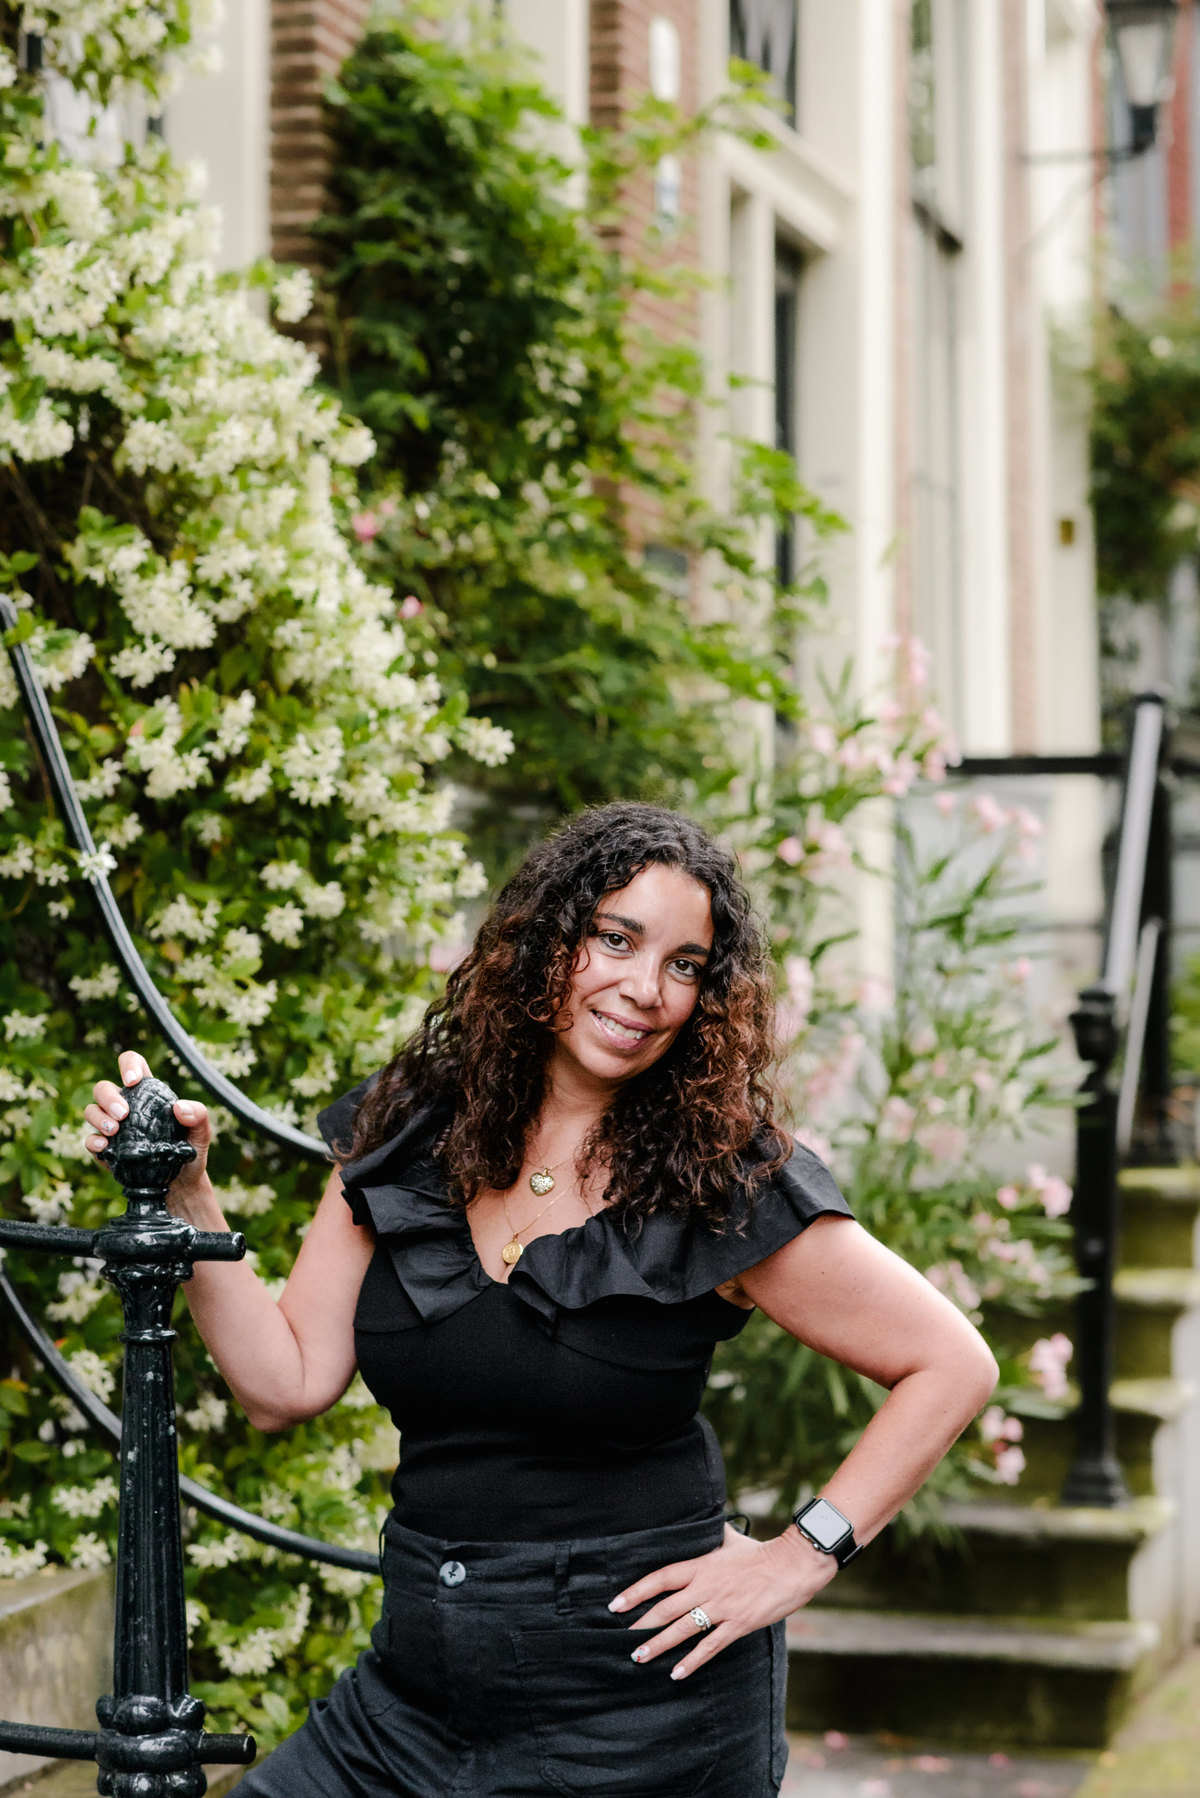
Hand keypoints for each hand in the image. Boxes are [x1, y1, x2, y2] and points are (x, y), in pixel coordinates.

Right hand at [84, 1050, 213, 1215]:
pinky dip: (93, 1141)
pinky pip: (89, 1140)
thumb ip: (198, 1115)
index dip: (128, 1065)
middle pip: (103, 1087)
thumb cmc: (190, 1152)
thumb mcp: (201, 1133)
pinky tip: (104, 1146)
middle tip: (124, 1114)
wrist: (181, 1185)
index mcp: (148, 1093)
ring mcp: (113, 1128)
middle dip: (109, 1097)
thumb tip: (179, 1107)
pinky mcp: (106, 1150)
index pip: (132, 1064)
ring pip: (91, 1110)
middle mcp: (127, 1106)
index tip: (133, 1081)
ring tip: (114, 1130)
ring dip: (98, 1117)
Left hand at [608, 1523, 836, 1680]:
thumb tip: (699, 1522)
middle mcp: (706, 1586)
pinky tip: (676, 1673)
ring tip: (639, 1657)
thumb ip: (711, 1536)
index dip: (637, 1591)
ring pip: (683, 1629)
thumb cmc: (760, 1552)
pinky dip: (692, 1661)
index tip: (616, 1604)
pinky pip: (710, 1646)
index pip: (661, 1578)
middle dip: (642, 1625)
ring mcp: (722, 1607)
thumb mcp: (730, 1540)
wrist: (792, 1565)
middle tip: (621, 1639)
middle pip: (666, 1608)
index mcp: (701, 1565)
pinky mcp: (738, 1624)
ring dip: (659, 1645)